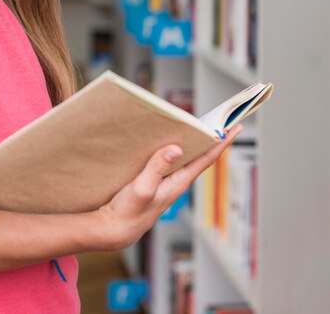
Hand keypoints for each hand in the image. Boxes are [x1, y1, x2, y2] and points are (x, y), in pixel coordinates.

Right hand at [93, 124, 242, 250]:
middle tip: (223, 119)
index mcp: (178, 183)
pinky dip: (174, 147)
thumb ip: (158, 167)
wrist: (115, 228)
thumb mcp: (142, 187)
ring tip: (202, 125)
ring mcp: (165, 180)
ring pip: (185, 157)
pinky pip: (170, 159)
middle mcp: (176, 181)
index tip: (234, 128)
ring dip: (193, 142)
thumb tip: (177, 149)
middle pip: (199, 156)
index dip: (221, 143)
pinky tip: (170, 139)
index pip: (205, 159)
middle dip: (211, 138)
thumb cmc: (129, 212)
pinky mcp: (154, 179)